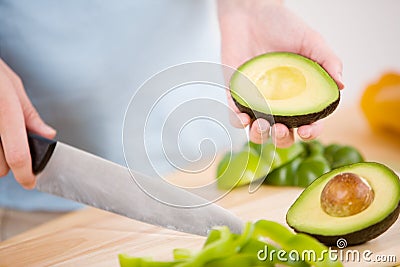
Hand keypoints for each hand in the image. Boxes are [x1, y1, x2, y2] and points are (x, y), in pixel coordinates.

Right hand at [0, 59, 55, 188]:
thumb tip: (48, 135)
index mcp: (5, 112)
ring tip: (2, 138)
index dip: (26, 174)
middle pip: (1, 166)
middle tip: (13, 148)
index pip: (17, 154)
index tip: (31, 182)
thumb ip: (28, 114)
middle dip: (10, 164)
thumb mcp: (12, 86)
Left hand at [218, 0, 343, 146]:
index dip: (310, 132)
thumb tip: (341, 85)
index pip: (308, 122)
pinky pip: (234, 115)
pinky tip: (242, 117)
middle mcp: (278, 103)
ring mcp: (256, 100)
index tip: (306, 130)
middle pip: (282, 134)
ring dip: (260, 136)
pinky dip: (237, 121)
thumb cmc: (284, 26)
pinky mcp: (235, 94)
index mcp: (299, 96)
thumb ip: (329, 61)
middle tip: (281, 129)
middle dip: (282, 139)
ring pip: (257, 131)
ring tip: (263, 125)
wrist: (252, 13)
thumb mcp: (312, 41)